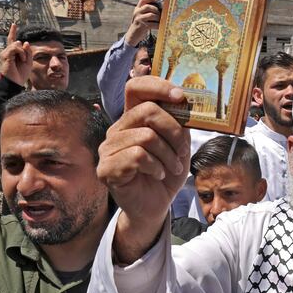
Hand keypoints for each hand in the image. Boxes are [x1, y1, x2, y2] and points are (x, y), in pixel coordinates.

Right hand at [0, 23, 31, 86]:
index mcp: (13, 53)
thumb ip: (28, 52)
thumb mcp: (29, 62)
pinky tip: (22, 60)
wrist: (15, 82)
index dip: (13, 32)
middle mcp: (7, 52)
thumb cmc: (21, 74)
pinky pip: (15, 48)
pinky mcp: (5, 55)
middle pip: (17, 42)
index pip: (13, 40)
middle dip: (24, 50)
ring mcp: (5, 53)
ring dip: (23, 52)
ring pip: (17, 44)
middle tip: (24, 60)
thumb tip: (25, 42)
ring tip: (23, 61)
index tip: (14, 24)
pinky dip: (21, 53)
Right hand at [96, 77, 190, 262]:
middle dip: (174, 132)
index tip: (181, 97)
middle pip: (148, 111)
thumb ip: (179, 124)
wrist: (155, 206)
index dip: (158, 86)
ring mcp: (109, 148)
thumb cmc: (166, 173)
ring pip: (146, 137)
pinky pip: (138, 156)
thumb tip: (186, 102)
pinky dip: (156, 167)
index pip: (136, 87)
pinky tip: (158, 175)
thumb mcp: (179, 145)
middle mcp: (118, 129)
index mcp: (134, 118)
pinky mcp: (106, 168)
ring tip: (171, 168)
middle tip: (182, 152)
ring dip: (167, 155)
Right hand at [124, 0, 160, 46]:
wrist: (133, 35)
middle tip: (160, 15)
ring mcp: (139, 19)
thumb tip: (161, 8)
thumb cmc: (141, 25)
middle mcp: (137, 12)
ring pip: (152, 15)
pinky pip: (153, 24)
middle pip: (149, 7)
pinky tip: (159, 26)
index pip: (143, 0)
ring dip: (158, 18)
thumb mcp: (142, 16)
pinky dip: (158, 25)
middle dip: (156, 10)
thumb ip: (148, 11)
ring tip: (160, 21)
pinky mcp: (142, 26)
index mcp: (137, 9)